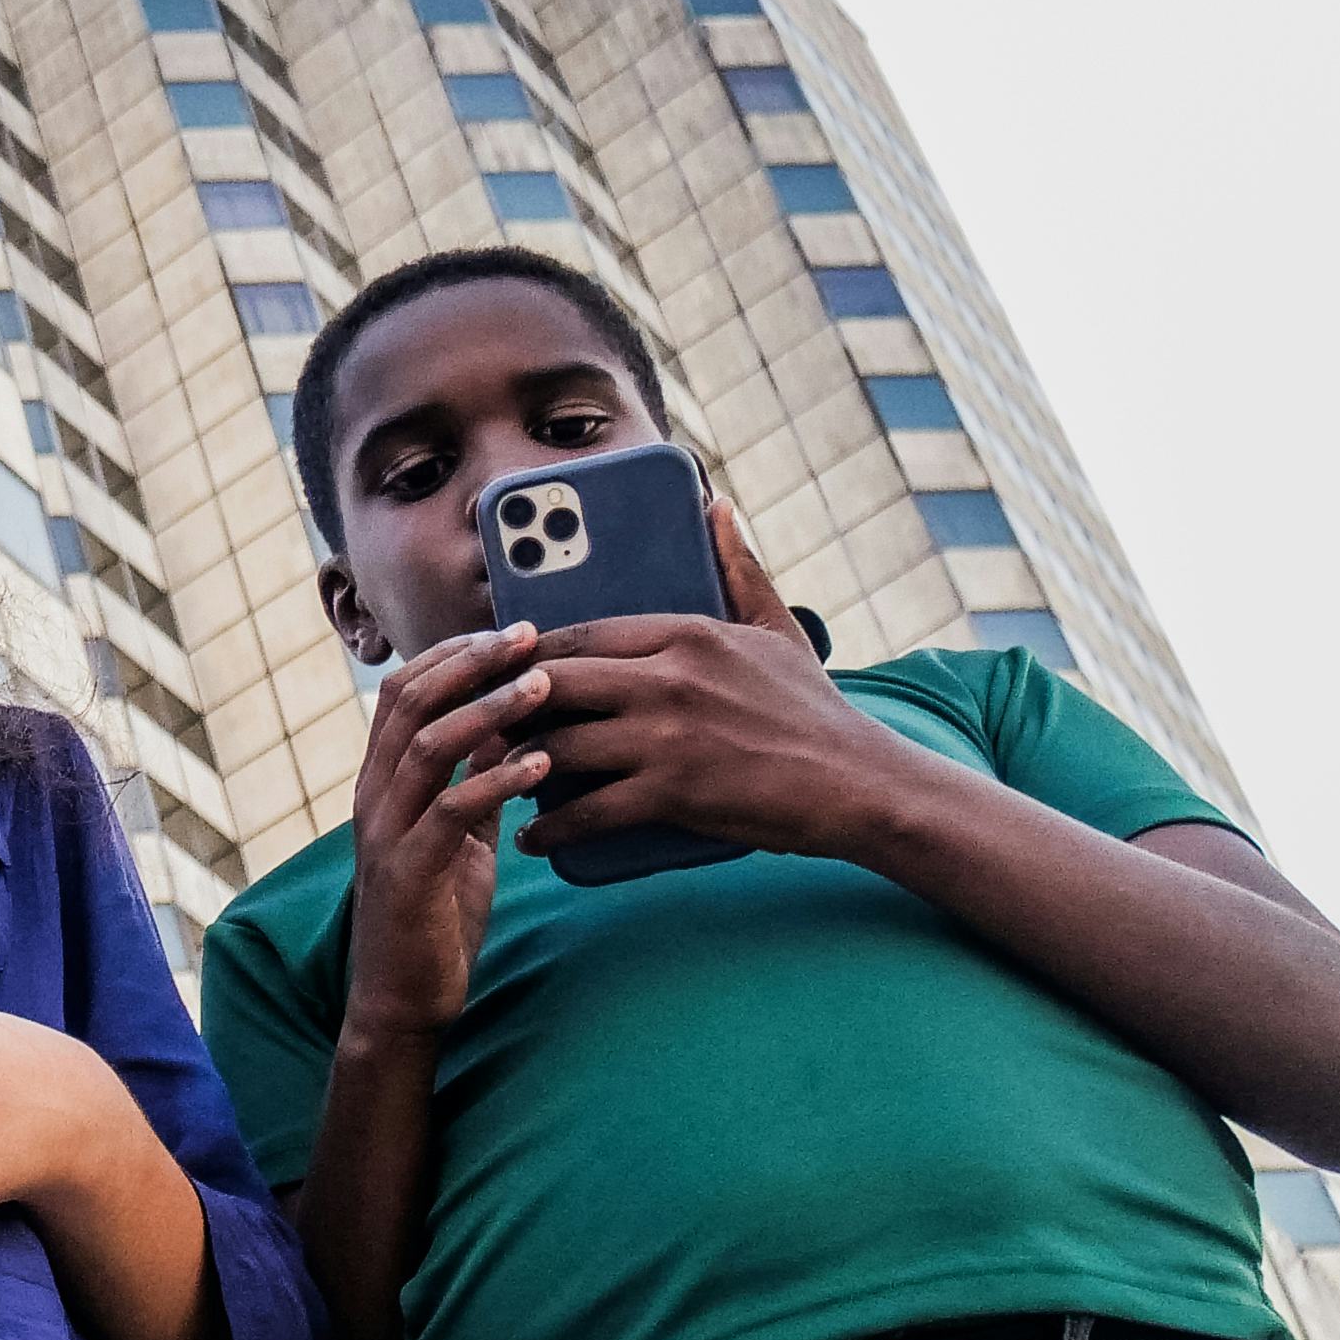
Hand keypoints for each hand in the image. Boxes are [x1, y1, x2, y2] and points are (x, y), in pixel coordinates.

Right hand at [339, 620, 553, 1043]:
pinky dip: (496, 780)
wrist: (403, 1001)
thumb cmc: (435, 917)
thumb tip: (509, 727)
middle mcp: (373, 798)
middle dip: (472, 662)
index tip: (511, 631)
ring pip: (427, 746)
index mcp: (382, 783)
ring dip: (489, 709)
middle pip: (410, 703)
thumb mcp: (460, 836)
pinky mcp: (409, 875)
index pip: (405, 692)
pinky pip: (450, 812)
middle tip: (530, 635)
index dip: (455, 654)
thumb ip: (472, 782)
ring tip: (544, 686)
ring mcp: (386, 835)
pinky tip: (543, 764)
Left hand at [517, 503, 940, 865]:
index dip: (528, 654)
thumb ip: (739, 567)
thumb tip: (714, 505)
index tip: (501, 668)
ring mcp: (667, 736)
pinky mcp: (672, 792)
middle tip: (482, 724)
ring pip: (558, 746)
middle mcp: (669, 678)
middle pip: (554, 684)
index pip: (580, 633)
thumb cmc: (813, 709)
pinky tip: (532, 835)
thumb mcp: (777, 629)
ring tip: (499, 779)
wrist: (857, 783)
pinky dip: (550, 826)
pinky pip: (586, 810)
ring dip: (519, 768)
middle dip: (509, 706)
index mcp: (687, 633)